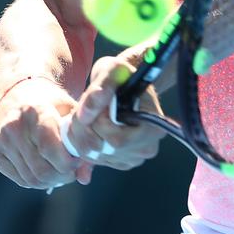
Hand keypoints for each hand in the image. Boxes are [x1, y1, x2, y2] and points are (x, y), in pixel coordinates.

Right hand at [0, 77, 92, 189]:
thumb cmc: (51, 101)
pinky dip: (36, 181)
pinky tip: (46, 173)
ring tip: (62, 174)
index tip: (79, 160)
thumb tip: (85, 178)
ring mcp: (0, 139)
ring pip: (30, 178)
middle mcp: (14, 126)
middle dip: (62, 176)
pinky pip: (18, 178)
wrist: (19, 91)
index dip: (68, 163)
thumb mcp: (70, 110)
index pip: (50, 148)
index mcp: (36, 111)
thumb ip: (80, 140)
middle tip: (73, 172)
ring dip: (50, 182)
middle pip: (40, 168)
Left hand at [63, 56, 163, 170]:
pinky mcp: (120, 162)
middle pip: (103, 151)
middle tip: (81, 109)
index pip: (117, 140)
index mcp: (153, 127)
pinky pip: (93, 159)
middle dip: (84, 129)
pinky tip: (88, 126)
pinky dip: (84, 143)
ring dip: (80, 135)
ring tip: (84, 115)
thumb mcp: (114, 70)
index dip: (97, 124)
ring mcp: (134, 157)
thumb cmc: (123, 75)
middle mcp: (147, 147)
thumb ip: (101, 88)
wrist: (126, 83)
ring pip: (95, 156)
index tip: (93, 104)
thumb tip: (85, 114)